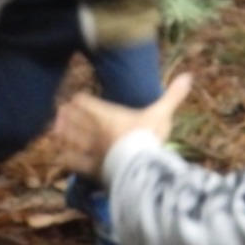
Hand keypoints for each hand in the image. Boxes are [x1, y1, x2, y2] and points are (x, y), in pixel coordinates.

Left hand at [54, 73, 194, 178]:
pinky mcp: (90, 168)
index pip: (88, 103)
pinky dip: (67, 158)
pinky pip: (74, 161)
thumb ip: (172, 96)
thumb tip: (188, 76)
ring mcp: (90, 150)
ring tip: (56, 130)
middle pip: (76, 119)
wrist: (138, 168)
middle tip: (60, 112)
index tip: (75, 98)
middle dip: (67, 115)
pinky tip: (62, 157)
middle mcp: (95, 131)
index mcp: (109, 115)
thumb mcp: (161, 114)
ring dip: (63, 133)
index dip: (81, 100)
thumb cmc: (149, 138)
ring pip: (71, 138)